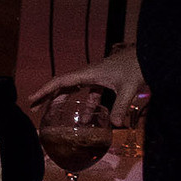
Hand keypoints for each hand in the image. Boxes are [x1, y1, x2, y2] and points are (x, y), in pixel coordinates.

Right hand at [28, 44, 143, 118]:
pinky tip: (89, 118)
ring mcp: (97, 77)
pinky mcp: (106, 80)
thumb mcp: (128, 88)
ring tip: (59, 118)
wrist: (149, 55)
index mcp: (88, 74)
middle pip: (63, 86)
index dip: (44, 91)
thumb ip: (121, 107)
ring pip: (76, 90)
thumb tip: (116, 126)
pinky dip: (87, 106)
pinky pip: (91, 94)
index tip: (31, 99)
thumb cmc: (137, 66)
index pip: (60, 82)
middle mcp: (89, 74)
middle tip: (36, 110)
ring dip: (66, 103)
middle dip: (49, 98)